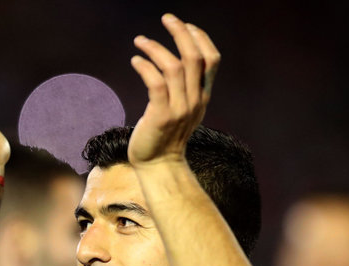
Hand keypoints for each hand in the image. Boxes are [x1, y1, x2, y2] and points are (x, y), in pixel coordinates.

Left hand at [127, 14, 219, 166]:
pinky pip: (156, 84)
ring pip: (174, 67)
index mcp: (203, 96)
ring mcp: (180, 109)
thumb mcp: (184, 109)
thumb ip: (186, 87)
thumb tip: (178, 59)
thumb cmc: (166, 135)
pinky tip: (135, 60)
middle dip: (180, 33)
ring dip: (156, 48)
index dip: (200, 38)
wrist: (160, 165)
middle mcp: (195, 101)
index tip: (186, 25)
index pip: (212, 60)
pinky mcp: (161, 117)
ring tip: (140, 40)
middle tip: (166, 18)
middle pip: (194, 57)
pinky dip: (145, 67)